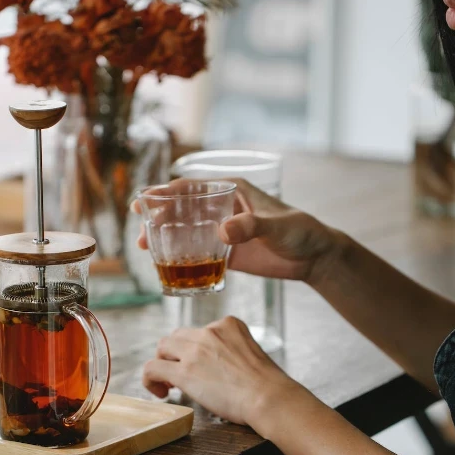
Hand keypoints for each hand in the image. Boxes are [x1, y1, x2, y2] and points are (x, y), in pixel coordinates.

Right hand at [132, 177, 335, 281]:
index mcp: (232, 190)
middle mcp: (222, 208)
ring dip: (164, 238)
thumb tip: (222, 231)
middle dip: (157, 217)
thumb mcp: (276, 226)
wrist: (315, 257)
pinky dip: (181, 259)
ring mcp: (222, 231)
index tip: (144, 201)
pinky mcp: (227, 252)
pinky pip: (198, 254)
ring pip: (185, 231)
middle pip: (181, 209)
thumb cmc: (300, 231)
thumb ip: (250, 226)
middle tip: (139, 229)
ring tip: (145, 248)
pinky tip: (166, 268)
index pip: (191, 187)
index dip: (164, 192)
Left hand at [142, 316, 298, 426]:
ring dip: (164, 363)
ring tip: (170, 384)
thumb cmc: (267, 386)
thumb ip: (231, 351)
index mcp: (229, 325)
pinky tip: (161, 392)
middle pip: (178, 336)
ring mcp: (195, 350)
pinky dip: (150, 379)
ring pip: (162, 348)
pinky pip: (152, 368)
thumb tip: (216, 367)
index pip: (200, 331)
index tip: (200, 367)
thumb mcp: (252, 353)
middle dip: (176, 355)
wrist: (270, 398)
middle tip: (181, 375)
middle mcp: (210, 331)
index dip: (194, 350)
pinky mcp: (184, 371)